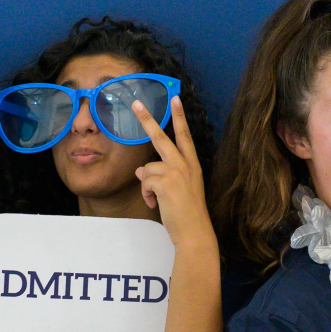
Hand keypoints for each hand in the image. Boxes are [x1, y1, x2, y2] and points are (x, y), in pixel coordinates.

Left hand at [132, 97, 214, 248]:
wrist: (195, 232)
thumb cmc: (188, 215)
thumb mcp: (177, 191)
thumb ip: (162, 176)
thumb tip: (140, 171)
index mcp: (192, 165)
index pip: (185, 136)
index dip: (180, 117)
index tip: (176, 98)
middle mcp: (185, 164)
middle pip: (161, 136)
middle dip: (147, 119)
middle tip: (136, 103)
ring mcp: (176, 172)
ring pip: (147, 168)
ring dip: (147, 185)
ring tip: (157, 200)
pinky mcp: (166, 183)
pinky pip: (144, 181)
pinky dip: (146, 195)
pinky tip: (155, 204)